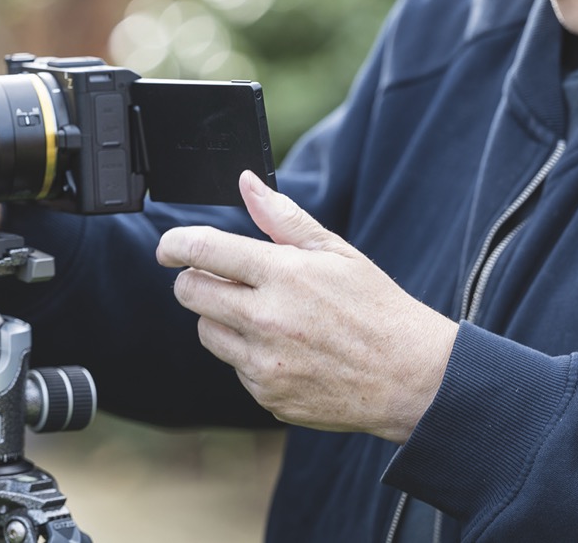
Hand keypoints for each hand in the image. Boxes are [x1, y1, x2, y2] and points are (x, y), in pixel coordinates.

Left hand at [156, 171, 457, 443]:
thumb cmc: (374, 307)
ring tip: (265, 315)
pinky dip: (248, 355)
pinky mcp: (267, 395)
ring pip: (207, 330)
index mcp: (283, 274)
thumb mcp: (335, 251)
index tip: (167, 247)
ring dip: (221, 317)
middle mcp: (267, 319)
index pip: (202, 250)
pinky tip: (286, 349)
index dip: (174, 244)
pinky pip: (234, 367)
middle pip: (190, 292)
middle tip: (220, 278)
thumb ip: (282, 217)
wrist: (411, 378)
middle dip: (194, 280)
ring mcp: (264, 363)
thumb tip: (246, 182)